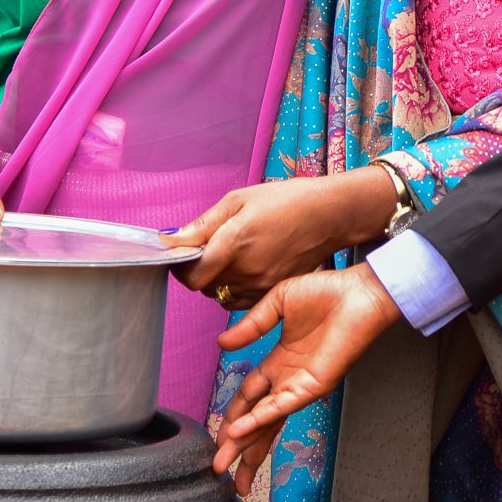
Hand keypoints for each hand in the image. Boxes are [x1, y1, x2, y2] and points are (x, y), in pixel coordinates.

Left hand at [166, 169, 397, 309]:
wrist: (329, 215)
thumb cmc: (286, 200)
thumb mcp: (239, 200)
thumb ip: (203, 224)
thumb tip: (172, 240)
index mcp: (235, 243)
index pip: (192, 276)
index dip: (180, 267)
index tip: (180, 254)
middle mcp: (247, 271)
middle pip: (204, 286)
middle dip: (198, 270)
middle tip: (206, 249)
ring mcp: (262, 286)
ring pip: (221, 295)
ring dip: (215, 280)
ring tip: (228, 257)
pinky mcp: (273, 292)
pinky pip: (240, 301)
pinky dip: (234, 288)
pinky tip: (244, 267)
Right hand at [212, 265, 401, 494]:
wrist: (359, 293)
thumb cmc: (328, 293)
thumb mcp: (279, 302)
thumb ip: (251, 325)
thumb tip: (222, 344)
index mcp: (279, 362)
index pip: (249, 396)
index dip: (232, 415)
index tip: (218, 434)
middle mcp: (288, 379)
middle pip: (256, 419)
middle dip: (236, 444)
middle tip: (217, 467)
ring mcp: (300, 385)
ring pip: (266, 421)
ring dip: (244, 443)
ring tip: (225, 466)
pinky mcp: (314, 386)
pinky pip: (281, 406)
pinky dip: (260, 419)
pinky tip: (240, 431)